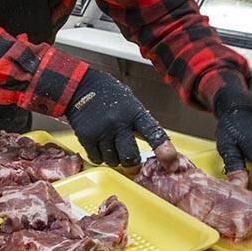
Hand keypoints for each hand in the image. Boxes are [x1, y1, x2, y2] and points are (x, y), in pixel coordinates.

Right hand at [64, 68, 178, 169]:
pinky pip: (97, 158)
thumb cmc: (109, 95)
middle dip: (133, 163)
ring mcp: (102, 131)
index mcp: (135, 113)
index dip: (164, 150)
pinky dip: (100, 156)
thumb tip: (156, 146)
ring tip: (112, 146)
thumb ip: (139, 123)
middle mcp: (119, 122)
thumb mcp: (130, 103)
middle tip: (132, 161)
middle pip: (130, 156)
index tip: (171, 163)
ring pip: (113, 161)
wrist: (80, 86)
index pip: (153, 133)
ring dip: (115, 159)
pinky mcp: (86, 136)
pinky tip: (100, 145)